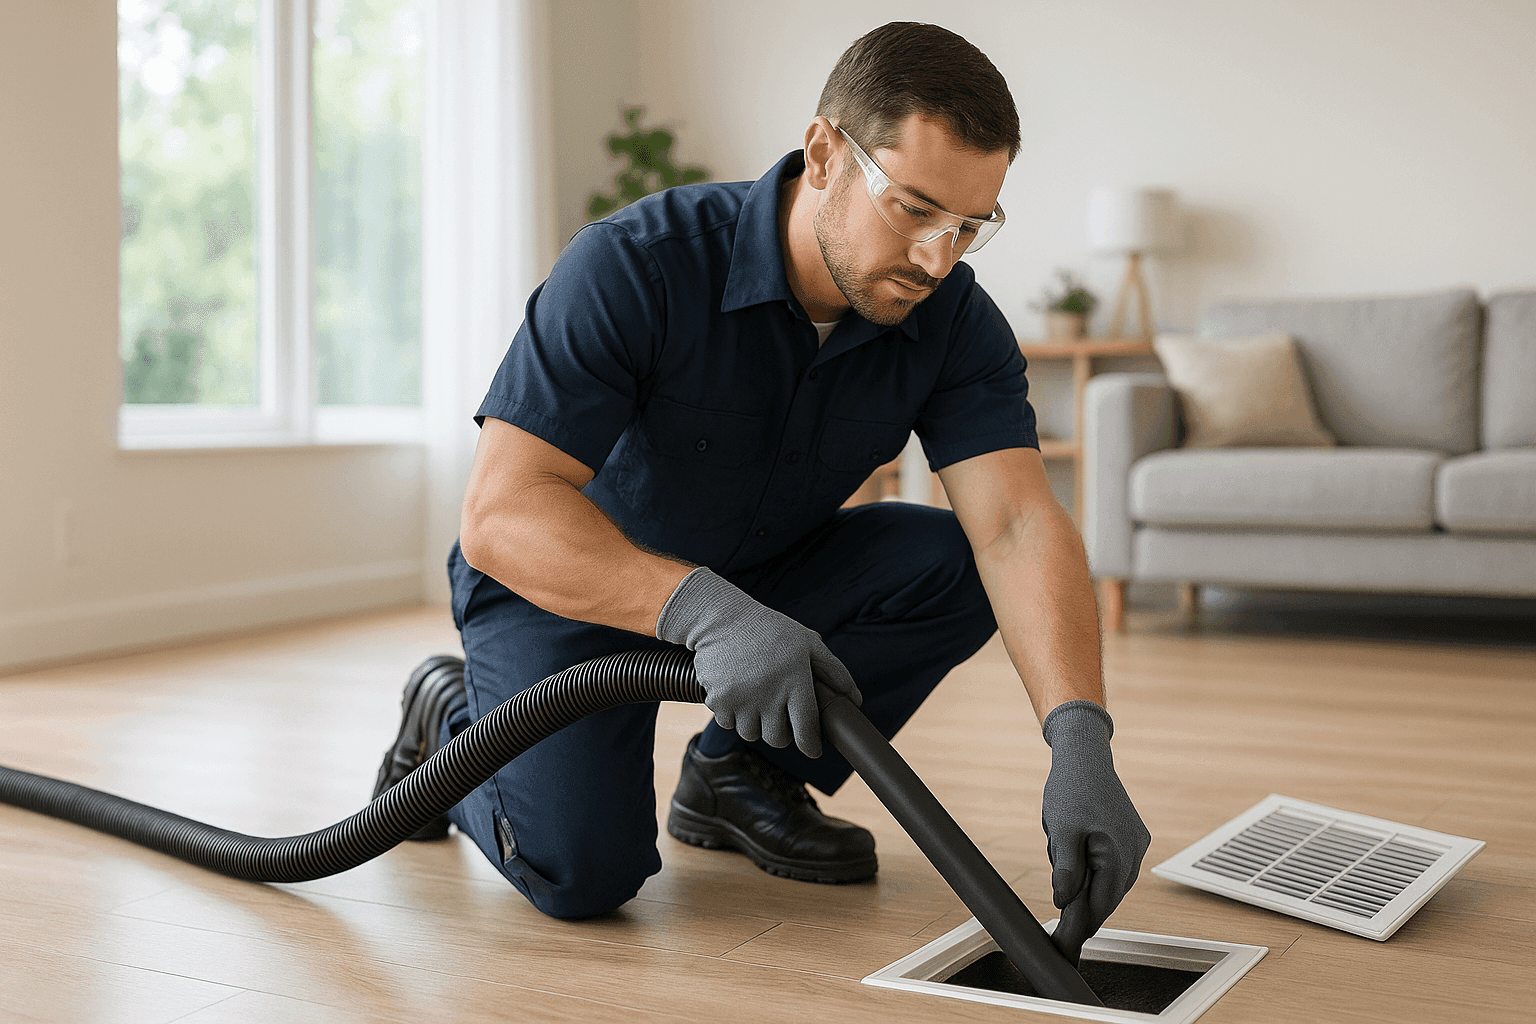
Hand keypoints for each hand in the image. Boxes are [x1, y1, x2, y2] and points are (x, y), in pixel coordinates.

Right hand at [656, 567, 859, 756]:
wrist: (721, 618)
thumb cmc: (770, 631)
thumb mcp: (808, 643)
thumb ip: (834, 671)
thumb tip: (855, 700)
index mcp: (795, 680)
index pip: (806, 729)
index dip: (811, 745)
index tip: (813, 748)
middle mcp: (769, 694)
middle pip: (777, 739)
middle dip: (781, 733)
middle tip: (780, 716)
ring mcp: (741, 699)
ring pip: (751, 734)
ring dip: (755, 723)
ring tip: (756, 700)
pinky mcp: (718, 700)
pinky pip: (728, 723)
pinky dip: (732, 714)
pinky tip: (737, 693)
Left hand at [1040, 700, 1150, 965]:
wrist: (1085, 756)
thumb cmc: (1070, 790)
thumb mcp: (1060, 832)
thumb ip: (1066, 870)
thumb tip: (1064, 904)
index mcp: (1117, 856)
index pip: (1097, 909)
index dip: (1078, 932)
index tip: (1063, 952)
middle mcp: (1133, 855)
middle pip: (1106, 900)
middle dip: (1082, 916)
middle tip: (1060, 941)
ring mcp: (1136, 846)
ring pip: (1110, 885)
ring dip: (1089, 894)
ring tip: (1066, 899)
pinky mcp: (1133, 838)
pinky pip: (1114, 868)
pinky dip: (1097, 877)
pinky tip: (1081, 875)